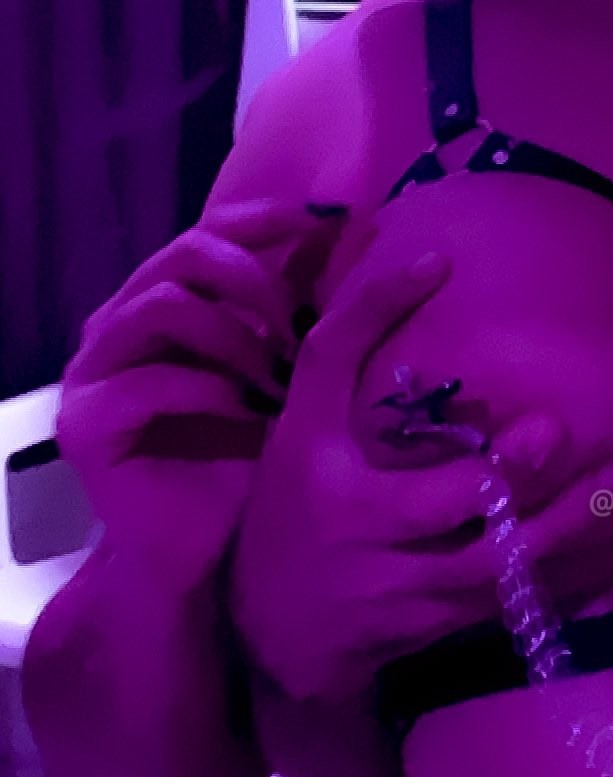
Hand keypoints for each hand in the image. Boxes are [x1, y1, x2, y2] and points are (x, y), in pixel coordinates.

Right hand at [55, 202, 343, 592]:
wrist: (209, 557)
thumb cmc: (252, 467)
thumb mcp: (290, 381)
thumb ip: (303, 319)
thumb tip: (364, 250)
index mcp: (169, 303)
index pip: (212, 232)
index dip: (270, 219)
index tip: (336, 220)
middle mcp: (123, 323)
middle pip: (186, 254)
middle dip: (259, 282)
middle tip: (306, 329)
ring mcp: (96, 370)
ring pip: (164, 307)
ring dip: (237, 338)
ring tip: (282, 382)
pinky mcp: (85, 423)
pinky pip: (147, 384)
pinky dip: (208, 392)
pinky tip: (251, 417)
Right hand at [230, 253, 612, 703]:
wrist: (274, 633)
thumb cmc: (296, 508)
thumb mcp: (303, 429)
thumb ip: (349, 347)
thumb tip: (430, 260)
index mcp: (321, 461)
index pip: (335, 370)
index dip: (376, 313)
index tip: (437, 263)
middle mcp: (361, 530)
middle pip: (444, 500)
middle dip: (506, 470)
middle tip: (558, 427)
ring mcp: (402, 587)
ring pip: (491, 558)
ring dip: (558, 522)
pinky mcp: (437, 623)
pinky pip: (506, 592)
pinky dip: (556, 563)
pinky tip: (605, 530)